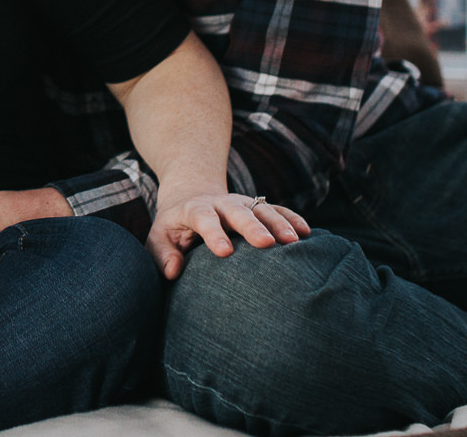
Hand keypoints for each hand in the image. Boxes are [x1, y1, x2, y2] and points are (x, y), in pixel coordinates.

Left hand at [147, 189, 309, 279]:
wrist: (190, 195)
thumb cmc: (173, 227)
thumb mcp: (159, 237)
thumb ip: (162, 253)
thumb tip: (173, 271)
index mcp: (194, 209)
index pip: (203, 218)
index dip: (213, 233)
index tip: (224, 252)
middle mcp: (220, 203)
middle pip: (237, 211)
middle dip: (252, 226)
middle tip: (267, 243)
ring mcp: (241, 203)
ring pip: (261, 208)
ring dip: (278, 222)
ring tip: (294, 241)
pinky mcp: (257, 207)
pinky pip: (276, 209)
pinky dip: (292, 218)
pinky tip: (307, 232)